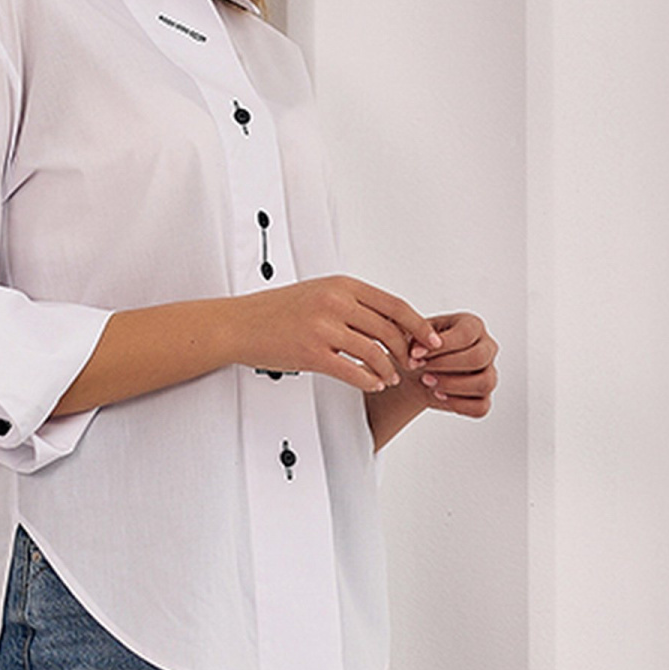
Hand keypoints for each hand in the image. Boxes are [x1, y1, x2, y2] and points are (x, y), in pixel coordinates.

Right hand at [231, 275, 440, 393]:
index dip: (418, 325)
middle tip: (411, 363)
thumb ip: (350, 301)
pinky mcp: (312, 353)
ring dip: (388, 369)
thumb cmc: (274, 311)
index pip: (394, 305)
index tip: (430, 339)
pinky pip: (353, 371)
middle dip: (406, 351)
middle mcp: (335, 302)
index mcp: (341, 285)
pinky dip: (369, 381)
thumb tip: (385, 319)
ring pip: (374, 352)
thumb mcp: (317, 292)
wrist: (238, 324)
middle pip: (389, 330)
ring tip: (390, 376)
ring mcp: (323, 327)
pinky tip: (373, 384)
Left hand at [415, 312, 496, 416]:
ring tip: (429, 384)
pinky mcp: (484, 396)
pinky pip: (481, 407)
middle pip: (478, 357)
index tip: (416, 355)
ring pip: (485, 383)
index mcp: (472, 325)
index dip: (441, 346)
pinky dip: (459, 405)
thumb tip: (417, 353)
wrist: (416, 373)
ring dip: (453, 386)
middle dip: (446, 366)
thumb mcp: (413, 337)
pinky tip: (440, 397)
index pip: (466, 334)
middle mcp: (486, 347)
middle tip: (422, 370)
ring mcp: (489, 373)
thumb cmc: (419, 350)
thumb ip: (416, 339)